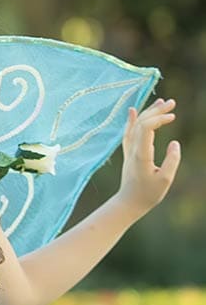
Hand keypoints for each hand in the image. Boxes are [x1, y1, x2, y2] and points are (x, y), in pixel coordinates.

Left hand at [117, 97, 180, 217]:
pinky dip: (131, 120)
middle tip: (172, 102)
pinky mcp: (129, 153)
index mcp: (140, 155)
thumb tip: (175, 143)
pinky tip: (134, 110)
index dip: (159, 118)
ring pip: (135, 126)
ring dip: (148, 112)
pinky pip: (128, 133)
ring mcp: (129, 150)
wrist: (129, 202)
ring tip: (162, 102)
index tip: (173, 116)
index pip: (145, 128)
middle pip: (141, 123)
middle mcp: (132, 149)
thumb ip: (172, 160)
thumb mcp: (165, 180)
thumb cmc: (148, 194)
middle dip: (156, 110)